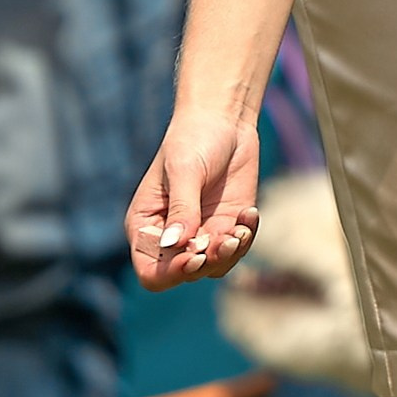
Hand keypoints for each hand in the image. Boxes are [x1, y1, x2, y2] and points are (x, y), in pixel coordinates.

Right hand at [126, 109, 262, 288]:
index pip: (151, 271)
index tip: (195, 256)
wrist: (224, 122)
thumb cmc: (192, 139)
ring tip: (241, 227)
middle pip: (185, 275)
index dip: (171, 273)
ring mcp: (201, 234)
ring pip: (215, 268)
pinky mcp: (228, 226)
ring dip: (231, 253)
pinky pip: (238, 248)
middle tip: (227, 237)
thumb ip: (182, 209)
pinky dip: (247, 236)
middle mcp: (172, 237)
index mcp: (146, 226)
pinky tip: (250, 212)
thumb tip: (176, 245)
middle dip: (208, 261)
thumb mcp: (184, 172)